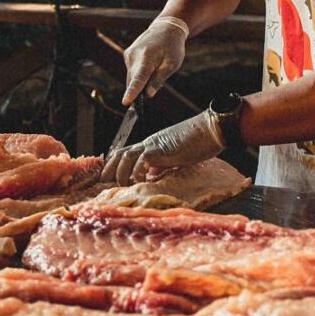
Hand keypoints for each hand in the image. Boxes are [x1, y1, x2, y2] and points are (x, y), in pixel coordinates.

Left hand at [101, 111, 223, 183]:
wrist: (210, 129)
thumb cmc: (198, 143)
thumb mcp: (176, 156)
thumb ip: (162, 163)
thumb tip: (151, 173)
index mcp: (152, 145)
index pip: (126, 152)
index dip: (114, 163)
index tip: (108, 176)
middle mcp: (149, 143)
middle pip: (120, 153)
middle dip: (109, 168)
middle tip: (104, 182)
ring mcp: (153, 145)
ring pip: (126, 157)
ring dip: (121, 173)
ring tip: (123, 186)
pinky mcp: (161, 150)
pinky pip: (142, 161)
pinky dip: (138, 173)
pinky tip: (139, 182)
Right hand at [122, 17, 187, 104]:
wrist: (166, 28)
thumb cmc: (172, 47)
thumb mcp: (172, 64)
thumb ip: (159, 79)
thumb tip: (148, 95)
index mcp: (147, 58)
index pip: (139, 78)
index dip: (132, 92)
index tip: (125, 102)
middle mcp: (134, 56)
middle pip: (133, 81)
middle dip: (140, 90)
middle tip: (153, 87)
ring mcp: (129, 54)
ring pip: (132, 77)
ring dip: (141, 81)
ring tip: (155, 69)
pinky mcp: (127, 54)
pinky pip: (132, 71)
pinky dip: (139, 74)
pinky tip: (150, 66)